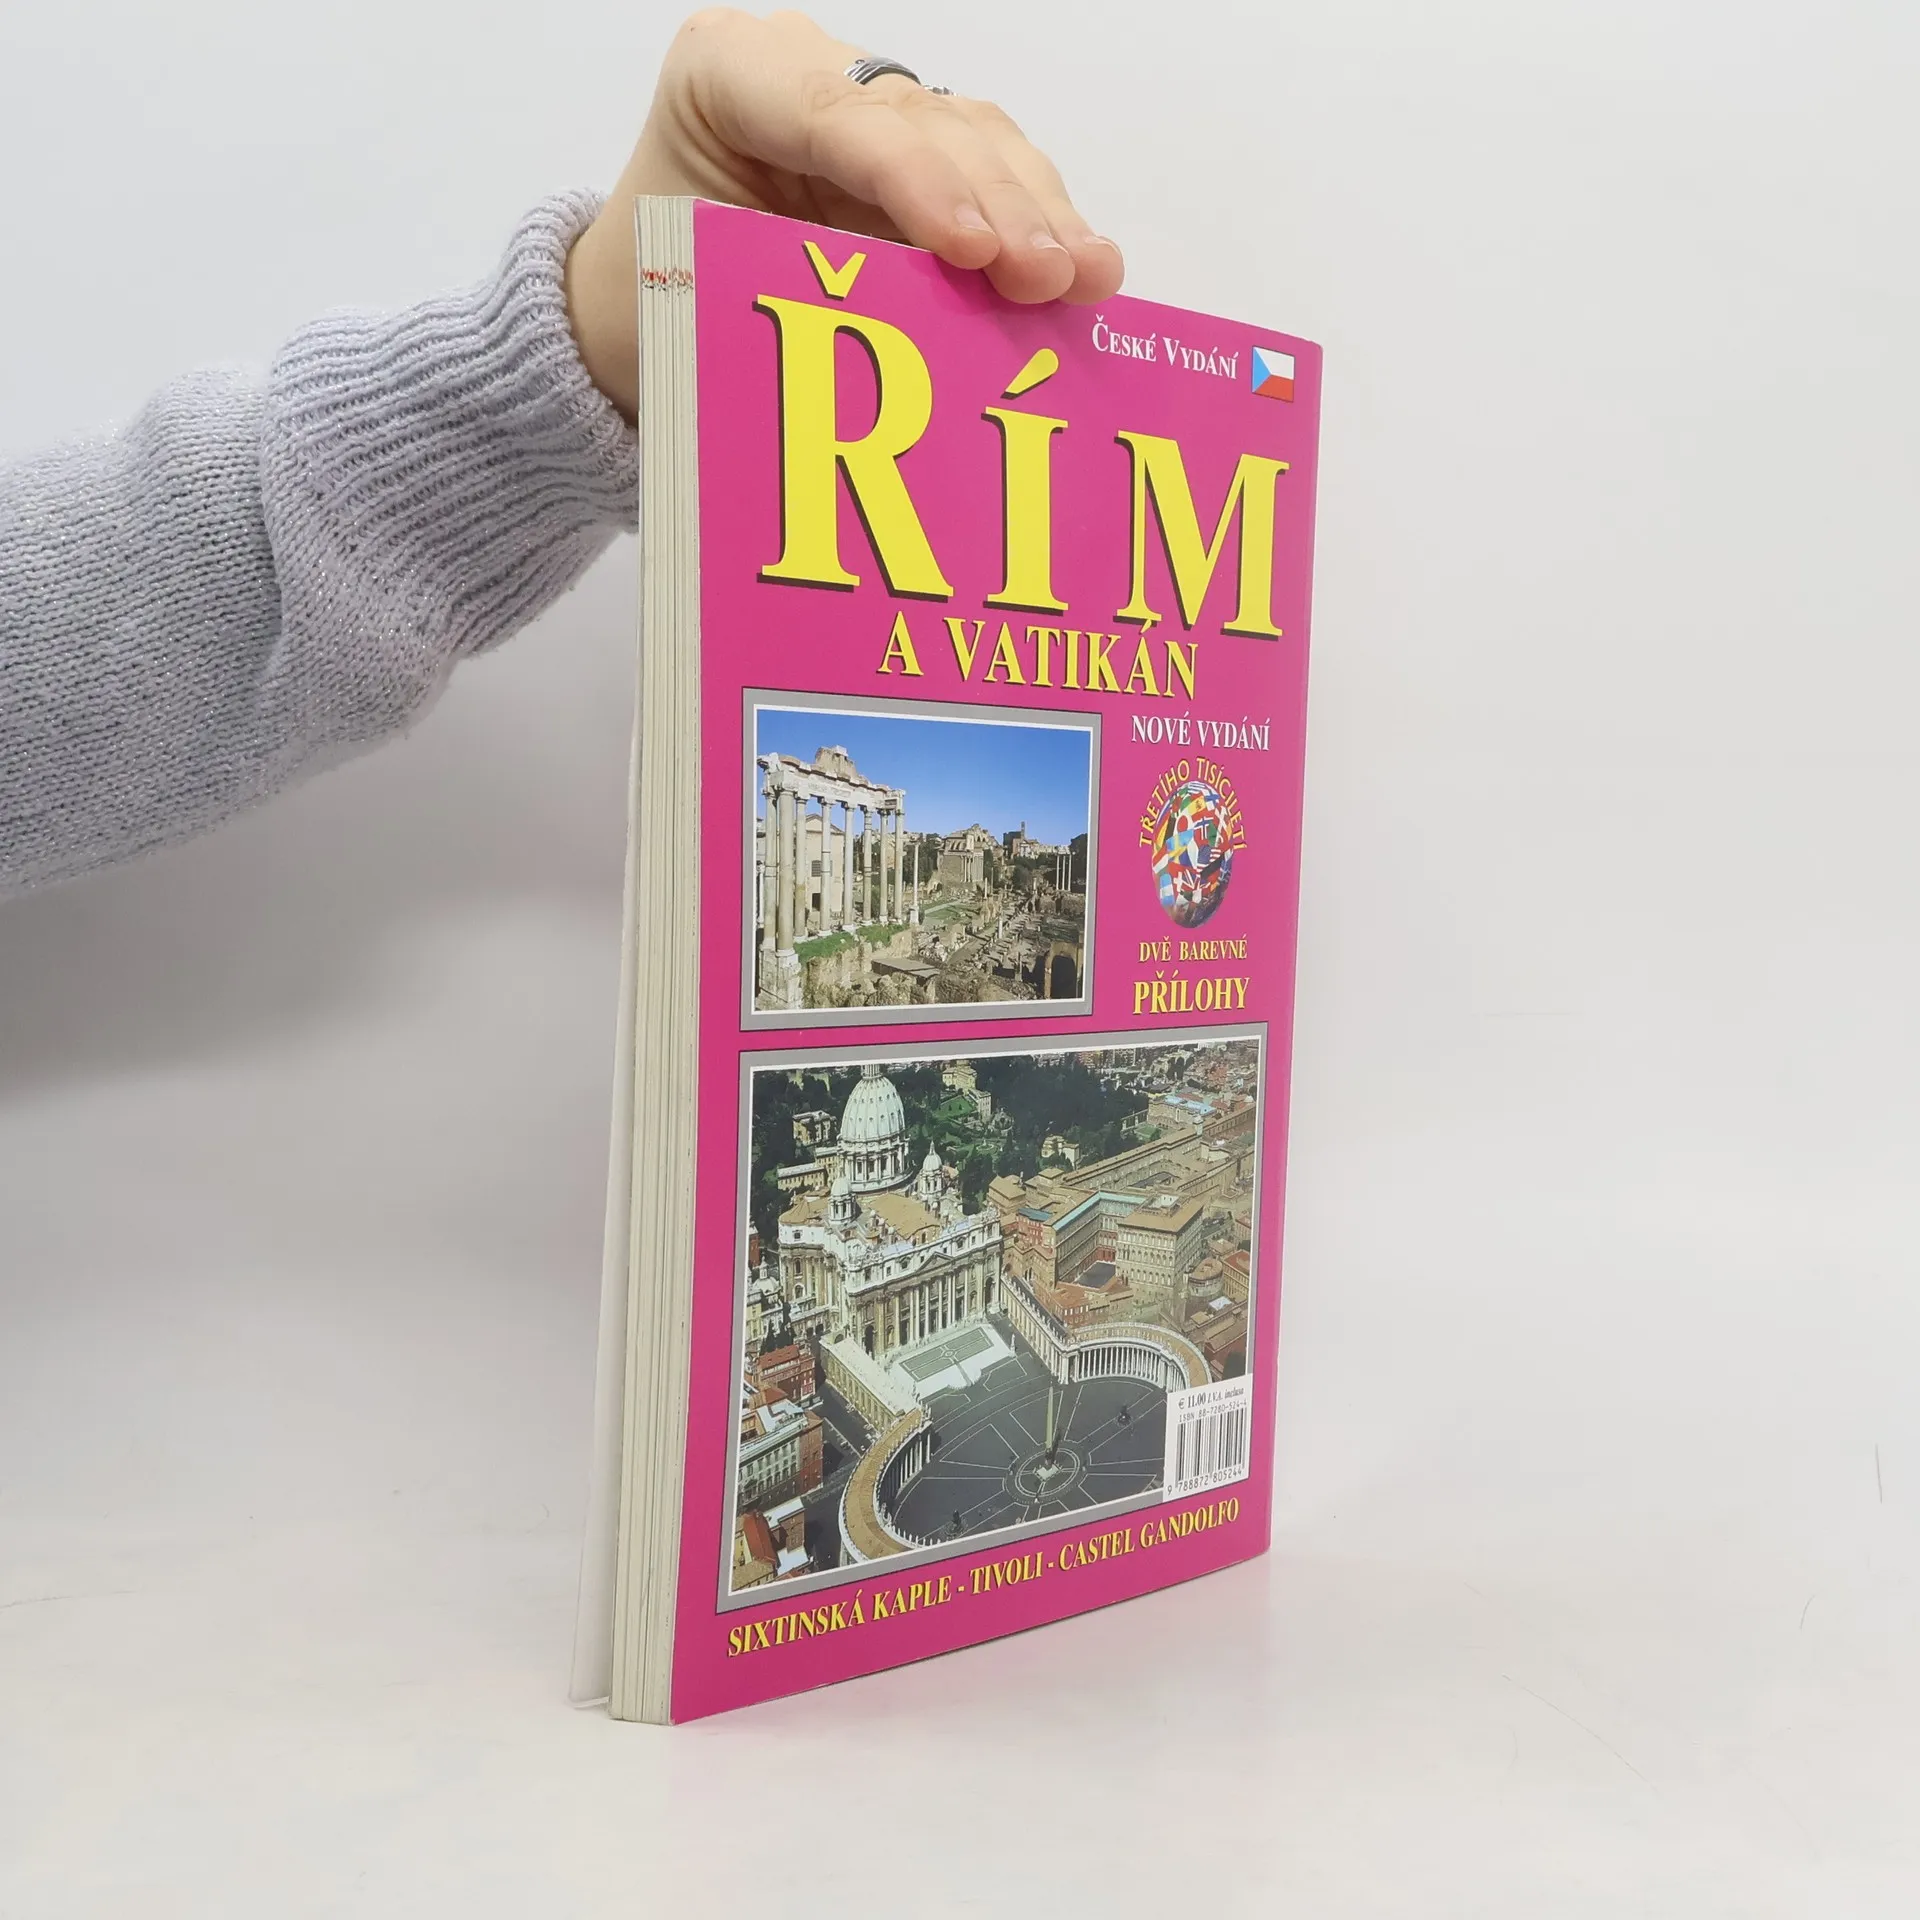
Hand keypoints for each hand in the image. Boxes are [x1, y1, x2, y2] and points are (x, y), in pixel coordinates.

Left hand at [566, 8, 1125, 419]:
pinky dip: (1038, 224)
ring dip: (1040, 212)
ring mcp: (867, 106)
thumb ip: (790, 299)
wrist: (636, 301)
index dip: (917, 179)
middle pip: (923, 124)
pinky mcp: (915, 150)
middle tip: (1053, 276)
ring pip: (975, 138)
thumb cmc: (649, 299)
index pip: (833, 117)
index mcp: (725, 76)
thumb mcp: (694, 295)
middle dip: (1000, 202)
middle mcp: (805, 69)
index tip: (974, 247)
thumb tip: (902, 365)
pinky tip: (1086, 271)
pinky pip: (991, 173)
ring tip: (1092, 279)